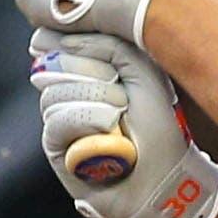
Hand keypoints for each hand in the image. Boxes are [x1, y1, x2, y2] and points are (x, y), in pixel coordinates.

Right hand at [31, 31, 217, 217]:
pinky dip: (83, 123)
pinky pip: (54, 123)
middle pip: (53, 67)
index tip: (100, 59)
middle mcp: (73, 96)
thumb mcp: (143, 73)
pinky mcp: (57, 151)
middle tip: (123, 99)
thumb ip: (108, 46)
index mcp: (92, 73)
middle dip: (91, 77)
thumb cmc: (159, 127)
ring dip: (93, 103)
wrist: (165, 178)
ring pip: (52, 96)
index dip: (73, 45)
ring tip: (120, 120)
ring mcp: (62, 123)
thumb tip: (55, 39)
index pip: (61, 45)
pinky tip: (106, 134)